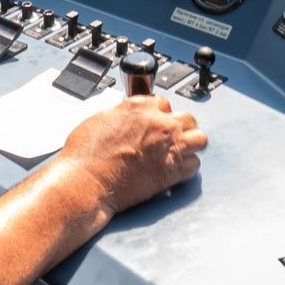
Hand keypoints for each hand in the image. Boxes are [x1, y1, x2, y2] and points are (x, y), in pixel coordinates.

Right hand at [55, 95, 206, 215]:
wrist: (86, 182)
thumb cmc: (85, 155)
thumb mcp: (100, 120)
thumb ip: (122, 115)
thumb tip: (129, 119)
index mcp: (140, 107)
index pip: (163, 102)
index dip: (159, 114)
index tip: (155, 122)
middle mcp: (159, 124)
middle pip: (187, 118)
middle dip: (180, 126)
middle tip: (170, 137)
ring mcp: (170, 147)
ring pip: (200, 139)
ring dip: (191, 144)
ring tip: (181, 151)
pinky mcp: (173, 171)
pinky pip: (195, 165)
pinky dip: (187, 167)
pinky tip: (176, 169)